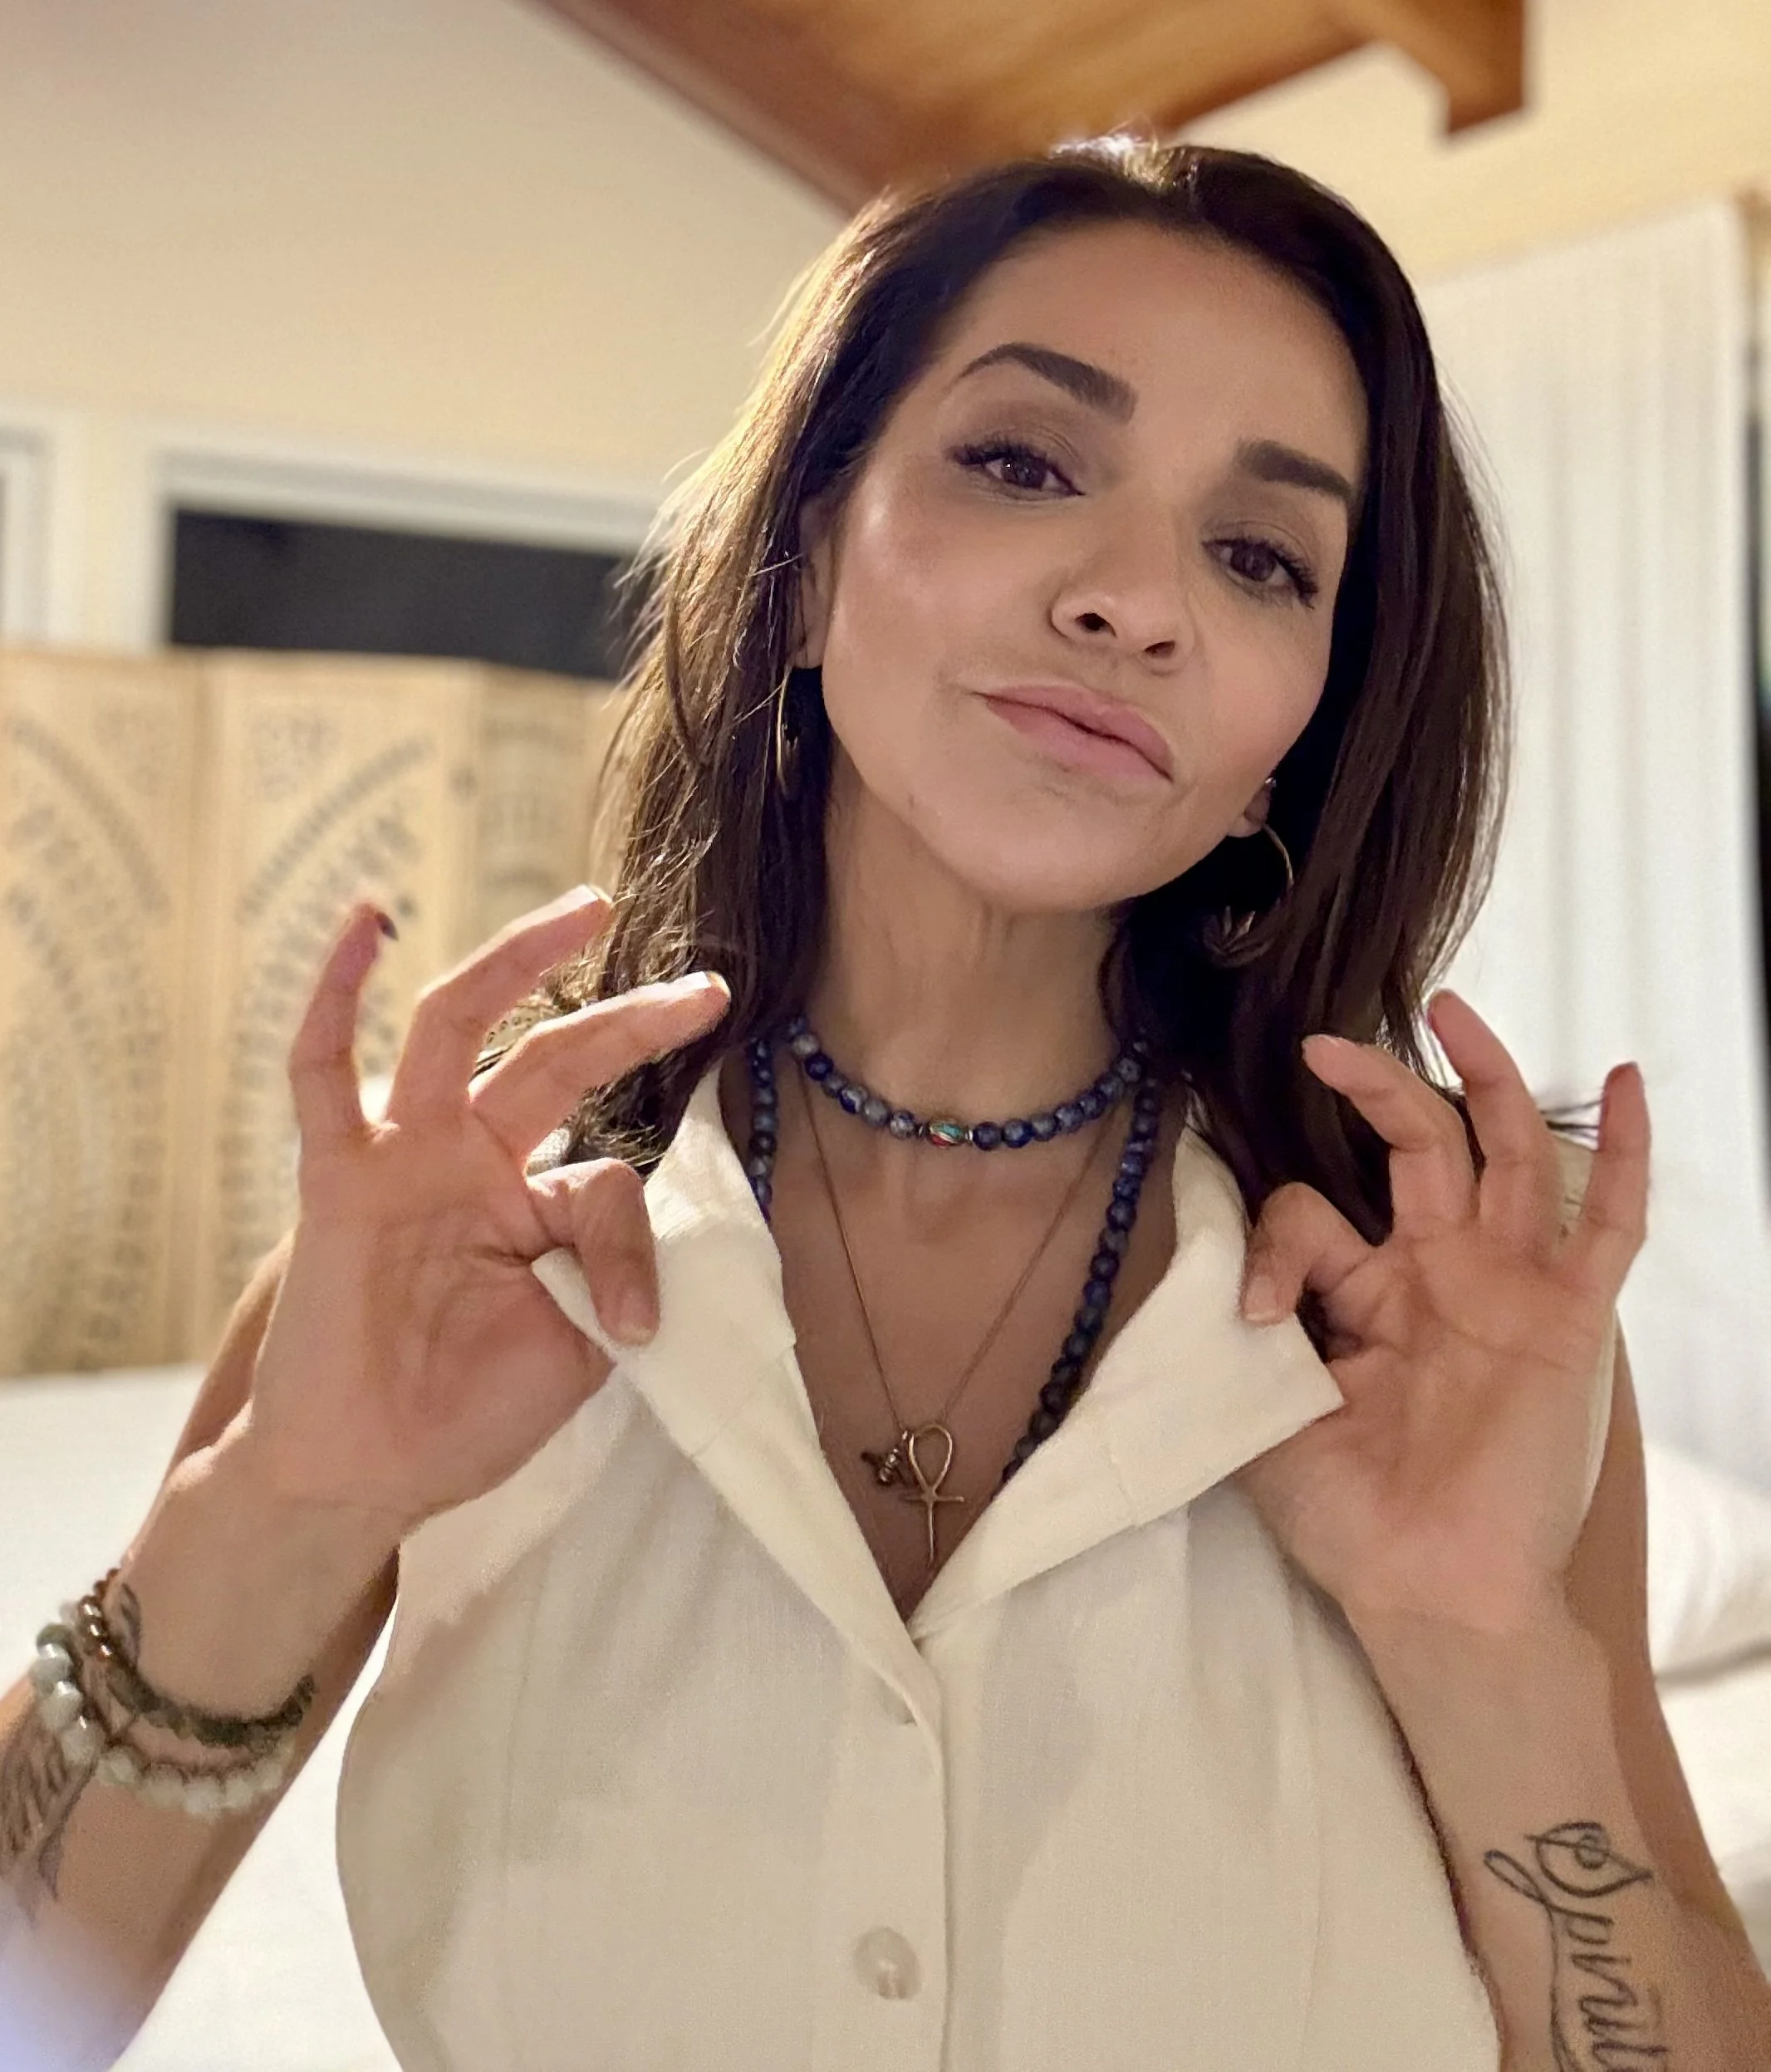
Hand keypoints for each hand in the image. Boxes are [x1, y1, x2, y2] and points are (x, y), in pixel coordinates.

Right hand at [232, 887, 729, 1539]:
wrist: (363, 1478)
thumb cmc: (465, 1415)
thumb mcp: (574, 1349)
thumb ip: (609, 1276)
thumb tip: (644, 1272)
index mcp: (529, 1200)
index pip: (606, 1176)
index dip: (631, 1249)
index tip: (639, 1328)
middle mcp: (469, 1159)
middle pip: (554, 1057)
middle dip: (632, 1019)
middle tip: (709, 988)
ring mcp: (403, 1158)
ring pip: (455, 1027)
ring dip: (519, 959)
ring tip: (589, 909)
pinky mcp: (336, 1177)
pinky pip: (323, 1072)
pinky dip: (337, 992)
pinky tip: (366, 922)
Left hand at [1231, 990, 1647, 1642]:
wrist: (1428, 1588)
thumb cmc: (1348, 1513)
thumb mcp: (1267, 1407)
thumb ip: (1250, 1327)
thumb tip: (1235, 1276)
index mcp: (1368, 1294)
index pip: (1314, 1214)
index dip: (1273, 1243)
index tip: (1252, 1306)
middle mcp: (1441, 1275)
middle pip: (1419, 1149)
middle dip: (1377, 1087)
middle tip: (1324, 1044)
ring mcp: (1509, 1289)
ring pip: (1507, 1156)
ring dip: (1483, 1078)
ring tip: (1449, 1009)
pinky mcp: (1569, 1318)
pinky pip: (1608, 1224)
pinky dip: (1622, 1153)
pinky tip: (1625, 1080)